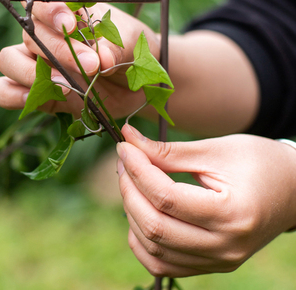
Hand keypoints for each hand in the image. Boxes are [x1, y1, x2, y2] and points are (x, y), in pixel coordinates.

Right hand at [0, 0, 158, 117]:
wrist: (138, 83)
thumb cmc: (131, 49)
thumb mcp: (130, 41)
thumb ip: (114, 47)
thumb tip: (101, 58)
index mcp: (64, 5)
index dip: (48, 8)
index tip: (71, 25)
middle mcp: (44, 31)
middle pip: (29, 33)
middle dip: (59, 51)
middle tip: (92, 65)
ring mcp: (35, 61)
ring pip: (8, 59)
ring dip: (31, 73)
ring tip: (67, 85)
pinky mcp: (35, 91)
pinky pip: (3, 90)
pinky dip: (12, 95)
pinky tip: (38, 98)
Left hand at [117, 124, 295, 276]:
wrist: (292, 188)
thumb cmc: (258, 161)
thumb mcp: (215, 149)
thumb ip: (168, 150)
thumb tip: (127, 138)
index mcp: (232, 214)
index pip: (166, 198)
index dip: (137, 169)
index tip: (124, 146)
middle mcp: (226, 247)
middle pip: (156, 227)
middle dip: (129, 190)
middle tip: (124, 161)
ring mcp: (220, 261)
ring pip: (154, 250)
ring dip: (131, 213)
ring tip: (131, 181)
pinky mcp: (212, 264)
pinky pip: (164, 265)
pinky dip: (142, 241)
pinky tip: (139, 212)